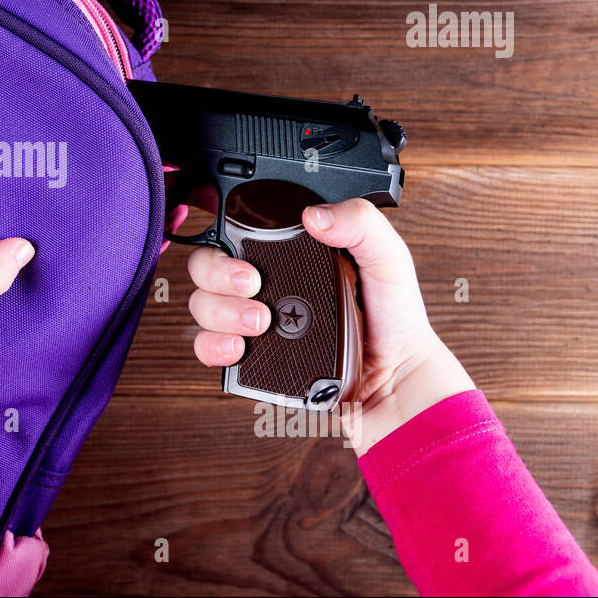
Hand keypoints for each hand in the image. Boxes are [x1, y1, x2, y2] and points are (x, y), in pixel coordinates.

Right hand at [187, 197, 472, 453]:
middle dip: (217, 274)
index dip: (222, 232)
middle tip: (252, 285)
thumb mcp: (388, 259)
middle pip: (205, 267)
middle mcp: (264, 285)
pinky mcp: (250, 359)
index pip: (234, 232)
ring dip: (219, 311)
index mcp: (288, 254)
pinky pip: (207, 349)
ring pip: (201, 306)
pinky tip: (238, 347)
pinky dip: (212, 346)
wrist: (396, 382)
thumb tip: (315, 215)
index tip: (241, 247)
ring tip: (259, 323)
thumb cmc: (395, 319)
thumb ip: (361, 225)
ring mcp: (252, 323)